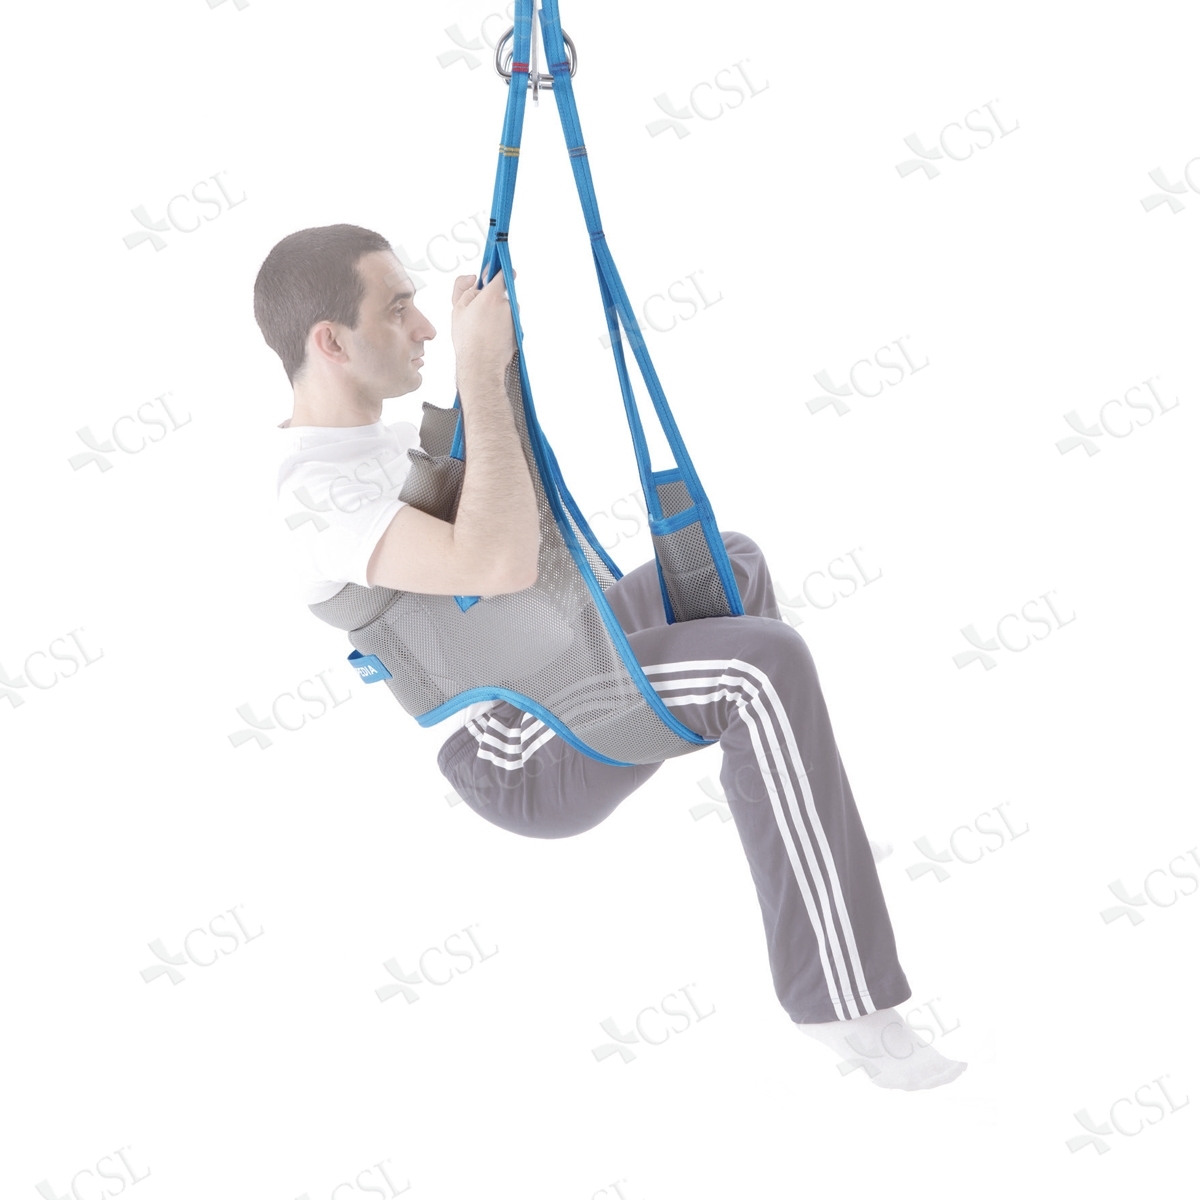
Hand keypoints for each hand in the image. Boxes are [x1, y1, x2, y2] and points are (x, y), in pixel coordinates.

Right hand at [451, 264, 516, 388]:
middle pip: (502, 293)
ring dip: (497, 313)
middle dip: (491, 298)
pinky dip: (501, 326)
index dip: (497, 270)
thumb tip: (474, 279)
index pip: (502, 273)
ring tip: (483, 327)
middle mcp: (507, 305)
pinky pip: (509, 322)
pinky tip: (490, 335)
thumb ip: (465, 287)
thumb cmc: (468, 340)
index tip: (495, 268)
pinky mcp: (518, 331)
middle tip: (478, 310)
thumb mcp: (457, 308)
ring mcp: (514, 319)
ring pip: (506, 309)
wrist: (481, 366)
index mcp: (492, 296)